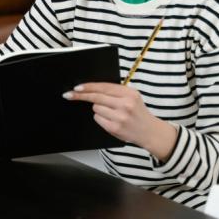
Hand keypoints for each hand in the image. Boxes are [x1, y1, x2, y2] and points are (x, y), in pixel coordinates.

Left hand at [63, 82, 178, 161]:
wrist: (149, 131)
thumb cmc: (138, 112)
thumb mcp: (132, 97)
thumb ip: (116, 91)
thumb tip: (92, 88)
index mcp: (129, 93)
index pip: (104, 87)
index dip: (89, 86)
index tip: (77, 87)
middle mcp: (125, 104)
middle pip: (96, 97)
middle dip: (81, 95)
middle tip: (69, 94)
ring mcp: (120, 117)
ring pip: (96, 108)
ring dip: (98, 109)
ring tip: (111, 112)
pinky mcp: (114, 128)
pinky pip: (98, 119)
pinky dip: (100, 118)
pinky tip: (111, 120)